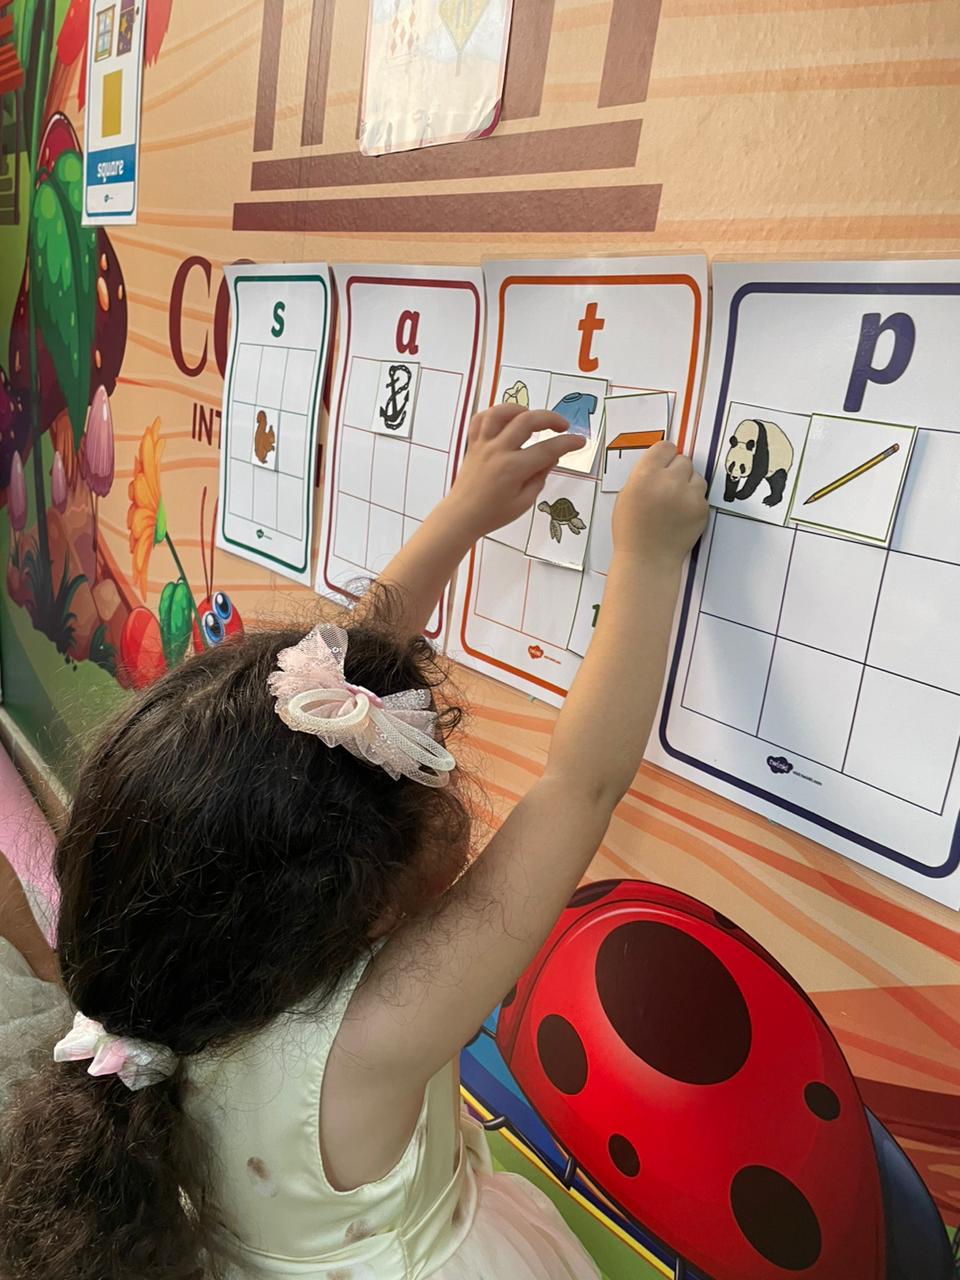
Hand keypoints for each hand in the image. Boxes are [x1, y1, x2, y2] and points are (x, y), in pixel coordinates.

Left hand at [447, 404, 585, 538]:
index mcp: (513, 469)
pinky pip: (481, 419)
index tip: (580, 441)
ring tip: (532, 417)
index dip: (568, 443)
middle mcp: (497, 451)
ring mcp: (483, 445)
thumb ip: (540, 476)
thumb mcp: (524, 502)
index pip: (547, 449)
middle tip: (562, 425)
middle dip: (550, 418)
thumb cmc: (493, 514)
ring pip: (500, 413)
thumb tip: (552, 456)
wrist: (461, 516)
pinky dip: (495, 413)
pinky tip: (507, 419)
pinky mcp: (473, 444)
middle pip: (526, 421)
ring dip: (520, 409)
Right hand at [612, 441, 707, 565]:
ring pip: (696, 477)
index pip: (665, 447)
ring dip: (688, 485)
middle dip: (676, 471)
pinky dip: (694, 502)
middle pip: (683, 460)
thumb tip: (660, 464)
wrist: (647, 559)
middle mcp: (668, 481)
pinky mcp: (702, 509)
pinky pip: (702, 496)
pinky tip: (680, 515)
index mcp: (645, 475)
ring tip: (674, 502)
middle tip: (667, 487)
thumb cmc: (632, 531)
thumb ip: (643, 475)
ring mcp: (688, 495)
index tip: (663, 463)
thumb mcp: (626, 495)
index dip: (664, 456)